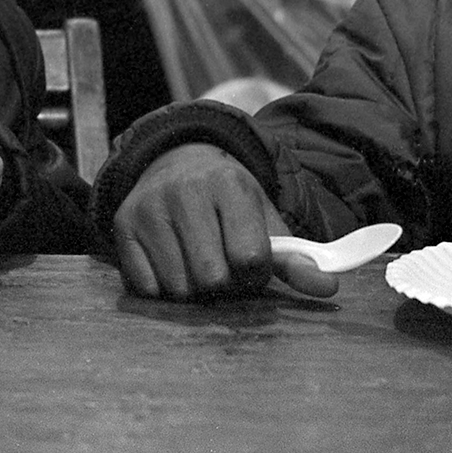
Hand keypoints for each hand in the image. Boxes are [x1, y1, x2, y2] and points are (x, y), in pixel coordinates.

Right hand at [111, 143, 337, 300]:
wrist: (175, 163)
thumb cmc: (228, 201)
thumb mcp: (264, 218)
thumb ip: (296, 258)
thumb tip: (329, 288)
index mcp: (229, 184)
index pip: (250, 258)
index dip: (255, 273)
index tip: (250, 262)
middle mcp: (185, 190)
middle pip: (212, 278)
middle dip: (224, 284)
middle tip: (223, 267)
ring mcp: (149, 207)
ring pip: (178, 288)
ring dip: (193, 290)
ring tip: (197, 264)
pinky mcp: (122, 225)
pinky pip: (147, 288)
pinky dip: (162, 288)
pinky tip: (171, 263)